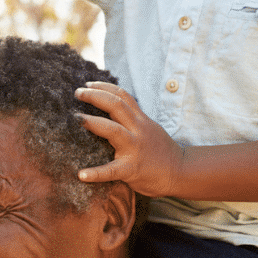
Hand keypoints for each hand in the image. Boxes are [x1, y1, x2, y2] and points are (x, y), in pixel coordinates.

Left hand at [75, 81, 183, 197]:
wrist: (181, 172)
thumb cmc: (161, 152)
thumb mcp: (149, 128)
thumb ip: (133, 120)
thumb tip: (111, 109)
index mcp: (141, 120)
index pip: (123, 96)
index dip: (105, 87)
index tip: (88, 83)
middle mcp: (138, 130)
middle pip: (116, 105)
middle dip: (95, 96)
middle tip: (77, 92)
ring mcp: (135, 148)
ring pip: (113, 130)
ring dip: (93, 122)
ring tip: (76, 118)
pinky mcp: (132, 169)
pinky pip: (111, 170)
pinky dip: (96, 173)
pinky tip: (81, 175)